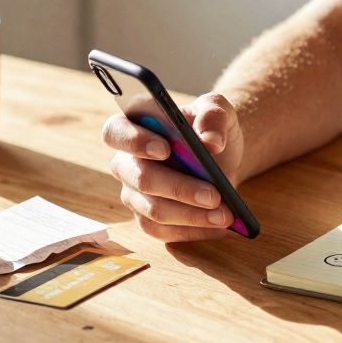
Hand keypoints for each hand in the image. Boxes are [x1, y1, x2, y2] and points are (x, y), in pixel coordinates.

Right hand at [103, 93, 245, 241]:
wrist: (222, 155)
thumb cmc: (210, 127)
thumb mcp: (218, 111)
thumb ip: (214, 117)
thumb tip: (211, 141)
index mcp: (134, 125)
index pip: (116, 131)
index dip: (135, 141)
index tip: (165, 149)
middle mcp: (126, 161)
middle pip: (141, 178)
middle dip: (180, 188)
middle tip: (214, 195)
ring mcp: (133, 193)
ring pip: (153, 210)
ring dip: (191, 215)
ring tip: (225, 215)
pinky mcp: (147, 218)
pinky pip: (163, 231)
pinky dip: (194, 231)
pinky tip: (219, 227)